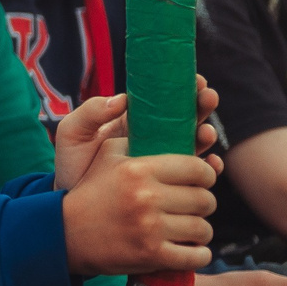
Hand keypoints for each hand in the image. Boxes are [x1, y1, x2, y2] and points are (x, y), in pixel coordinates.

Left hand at [53, 79, 221, 192]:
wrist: (74, 205)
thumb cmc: (73, 164)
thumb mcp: (74, 133)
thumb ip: (90, 113)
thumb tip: (121, 100)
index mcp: (133, 120)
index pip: (162, 99)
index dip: (181, 88)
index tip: (195, 80)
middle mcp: (154, 137)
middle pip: (185, 118)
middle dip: (201, 105)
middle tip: (208, 97)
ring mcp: (163, 160)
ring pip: (194, 143)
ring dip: (206, 135)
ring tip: (207, 132)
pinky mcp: (170, 182)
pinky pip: (194, 174)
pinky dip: (209, 167)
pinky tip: (213, 163)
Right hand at [61, 142, 215, 278]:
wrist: (64, 232)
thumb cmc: (91, 190)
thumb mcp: (106, 155)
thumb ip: (138, 139)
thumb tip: (171, 128)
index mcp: (138, 169)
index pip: (197, 168)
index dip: (207, 174)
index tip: (202, 180)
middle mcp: (146, 197)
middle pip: (204, 200)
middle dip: (205, 203)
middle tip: (196, 206)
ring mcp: (150, 228)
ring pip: (202, 229)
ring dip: (201, 230)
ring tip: (192, 227)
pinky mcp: (151, 255)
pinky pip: (195, 256)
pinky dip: (199, 255)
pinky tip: (192, 249)